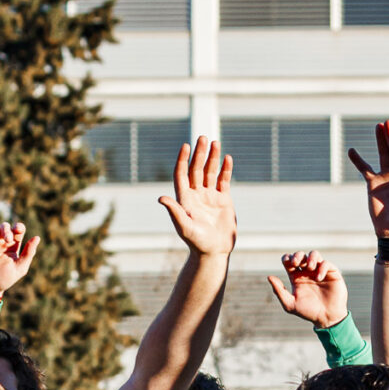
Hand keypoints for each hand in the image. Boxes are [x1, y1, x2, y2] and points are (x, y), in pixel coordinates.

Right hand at [0, 222, 39, 300]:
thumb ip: (28, 253)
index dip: (18, 226)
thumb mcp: (19, 267)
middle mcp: (1, 242)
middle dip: (6, 230)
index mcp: (12, 245)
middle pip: (4, 226)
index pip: (17, 230)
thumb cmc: (4, 279)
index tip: (18, 230)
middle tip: (8, 239)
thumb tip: (37, 237)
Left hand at [159, 138, 236, 257]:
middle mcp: (196, 194)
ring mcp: (209, 196)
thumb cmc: (196, 242)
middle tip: (203, 138)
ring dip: (213, 157)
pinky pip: (223, 180)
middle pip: (196, 169)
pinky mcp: (223, 200)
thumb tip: (161, 198)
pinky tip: (227, 158)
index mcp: (184, 198)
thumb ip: (175, 211)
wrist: (214, 251)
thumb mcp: (184, 227)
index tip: (185, 146)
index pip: (182, 174)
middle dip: (199, 153)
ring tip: (216, 142)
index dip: (182, 160)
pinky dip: (225, 169)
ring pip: (210, 172)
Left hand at [268, 251, 350, 328]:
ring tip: (309, 267)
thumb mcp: (290, 304)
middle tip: (295, 263)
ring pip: (314, 254)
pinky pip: (326, 263)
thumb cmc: (307, 312)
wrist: (326, 318)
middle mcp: (307, 272)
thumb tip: (269, 277)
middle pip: (300, 255)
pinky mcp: (331, 273)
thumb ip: (279, 291)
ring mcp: (319, 272)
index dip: (287, 258)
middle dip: (297, 255)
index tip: (288, 264)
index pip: (289, 261)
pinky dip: (321, 267)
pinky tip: (318, 278)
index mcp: (296, 277)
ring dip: (310, 257)